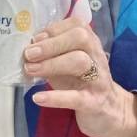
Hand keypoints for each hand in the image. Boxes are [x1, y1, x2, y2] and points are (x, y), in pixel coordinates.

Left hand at [24, 17, 136, 136]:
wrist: (110, 111)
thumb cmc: (82, 81)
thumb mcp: (67, 62)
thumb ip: (51, 52)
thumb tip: (26, 46)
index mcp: (90, 43)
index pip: (76, 25)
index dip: (53, 30)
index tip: (34, 40)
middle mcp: (96, 56)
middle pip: (79, 38)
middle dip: (51, 44)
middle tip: (28, 54)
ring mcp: (98, 79)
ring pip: (79, 62)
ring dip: (51, 64)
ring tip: (30, 70)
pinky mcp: (94, 102)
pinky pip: (76, 98)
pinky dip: (55, 97)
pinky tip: (38, 97)